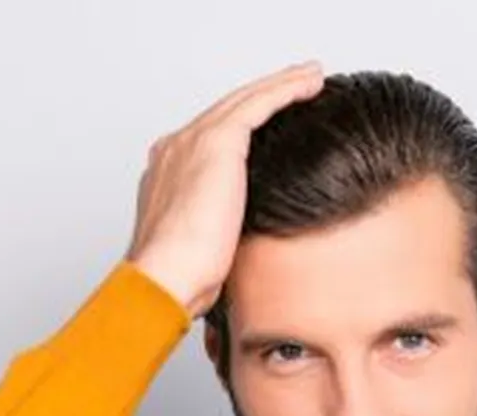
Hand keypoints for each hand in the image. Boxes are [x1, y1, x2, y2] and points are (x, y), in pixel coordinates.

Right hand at [125, 61, 325, 317]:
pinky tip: (310, 84)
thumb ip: (218, 232)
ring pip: (245, 100)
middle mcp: (176, 149)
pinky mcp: (217, 142)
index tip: (270, 124)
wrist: (165, 277)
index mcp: (168, 174)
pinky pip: (259, 103)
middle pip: (228, 111)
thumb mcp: (203, 250)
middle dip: (264, 95)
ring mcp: (193, 141)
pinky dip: (286, 89)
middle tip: (296, 84)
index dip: (243, 126)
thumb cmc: (181, 279)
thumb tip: (238, 242)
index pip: (211, 138)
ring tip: (311, 76)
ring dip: (281, 84)